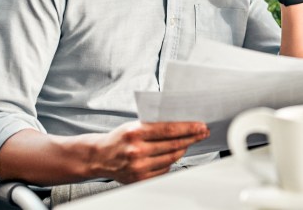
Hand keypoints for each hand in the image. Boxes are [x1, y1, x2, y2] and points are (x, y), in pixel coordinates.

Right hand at [88, 121, 207, 183]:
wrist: (99, 157)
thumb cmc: (120, 138)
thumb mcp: (134, 125)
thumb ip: (155, 125)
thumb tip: (182, 124)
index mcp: (135, 133)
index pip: (169, 129)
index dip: (188, 127)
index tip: (201, 126)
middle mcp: (137, 150)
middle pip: (173, 144)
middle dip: (192, 138)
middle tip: (203, 133)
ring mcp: (138, 166)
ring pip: (171, 158)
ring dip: (183, 149)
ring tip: (188, 143)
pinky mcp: (140, 178)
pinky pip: (164, 170)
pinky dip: (170, 162)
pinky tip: (171, 155)